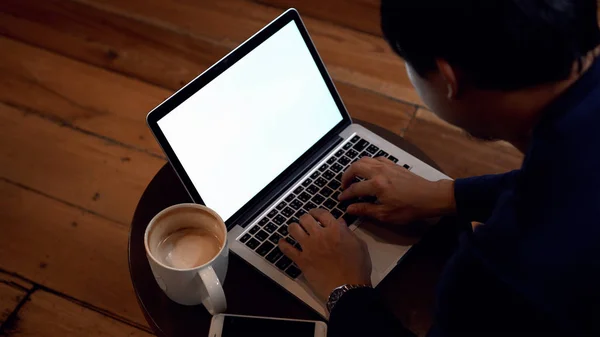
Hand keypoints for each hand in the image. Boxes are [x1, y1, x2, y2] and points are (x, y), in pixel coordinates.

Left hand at [278, 209, 371, 301]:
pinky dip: (282, 244)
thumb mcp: (359, 246)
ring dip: (294, 228)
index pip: (322, 213)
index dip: (316, 212)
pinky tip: (282, 242)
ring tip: (295, 230)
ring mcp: (309, 247)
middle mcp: (320, 235)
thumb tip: (340, 223)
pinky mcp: (302, 260)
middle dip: (305, 219)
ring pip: (294, 229)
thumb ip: (348, 232)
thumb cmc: (357, 268)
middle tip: (305, 222)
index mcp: (335, 230)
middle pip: (305, 218)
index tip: (314, 214)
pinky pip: (287, 249)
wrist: (347, 288)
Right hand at [339, 157, 455, 224]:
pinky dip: (368, 163)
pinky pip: (375, 159)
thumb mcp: (386, 214)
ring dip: (355, 167)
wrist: (430, 197)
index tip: (341, 199)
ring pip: (364, 160)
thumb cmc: (409, 208)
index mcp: (376, 185)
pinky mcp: (394, 164)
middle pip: (355, 167)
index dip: (345, 194)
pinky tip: (369, 171)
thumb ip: (365, 210)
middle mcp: (379, 171)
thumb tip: (350, 208)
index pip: (354, 188)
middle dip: (346, 176)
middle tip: (344, 186)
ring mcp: (387, 165)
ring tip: (353, 177)